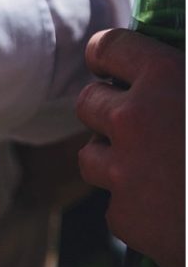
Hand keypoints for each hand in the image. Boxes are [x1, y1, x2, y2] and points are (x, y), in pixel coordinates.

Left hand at [76, 29, 184, 266]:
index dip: (108, 55)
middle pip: (88, 103)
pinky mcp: (123, 217)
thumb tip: (175, 76)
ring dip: (116, 158)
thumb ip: (186, 80)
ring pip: (92, 156)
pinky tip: (177, 211)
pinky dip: (139, 206)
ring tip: (162, 169)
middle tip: (139, 121)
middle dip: (108, 109)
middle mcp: (132, 121)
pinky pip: (118, 204)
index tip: (111, 65)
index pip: (108, 48)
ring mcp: (122, 172)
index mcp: (164, 78)